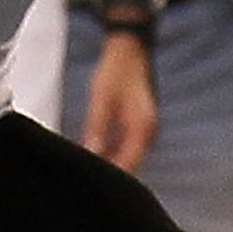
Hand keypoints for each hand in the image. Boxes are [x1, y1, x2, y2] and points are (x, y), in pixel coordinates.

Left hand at [81, 29, 156, 173]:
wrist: (130, 49)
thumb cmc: (117, 70)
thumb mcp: (101, 98)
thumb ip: (97, 127)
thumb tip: (91, 153)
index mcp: (143, 127)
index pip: (128, 165)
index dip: (109, 175)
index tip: (90, 181)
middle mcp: (148, 132)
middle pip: (129, 164)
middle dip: (108, 171)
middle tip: (84, 175)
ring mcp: (145, 130)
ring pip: (127, 156)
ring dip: (109, 161)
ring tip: (86, 164)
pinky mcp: (138, 126)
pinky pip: (125, 146)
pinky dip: (111, 151)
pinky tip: (94, 151)